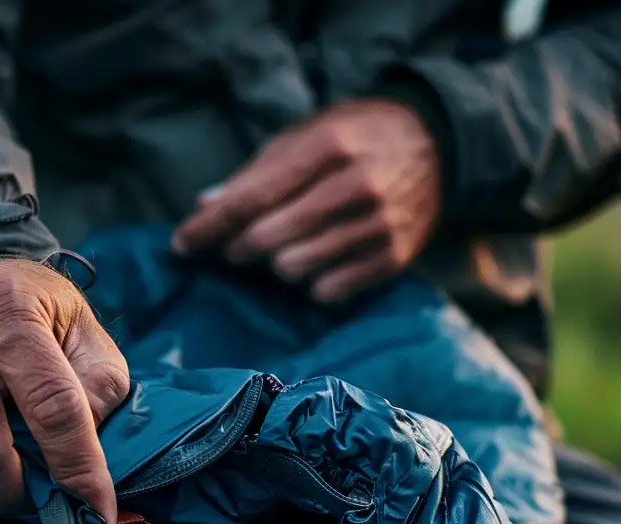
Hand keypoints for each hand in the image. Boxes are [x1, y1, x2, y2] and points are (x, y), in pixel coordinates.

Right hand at [0, 258, 129, 523]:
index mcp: (2, 305)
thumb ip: (98, 398)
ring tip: (20, 483)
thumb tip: (80, 472)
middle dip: (24, 496)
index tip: (99, 510)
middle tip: (51, 503)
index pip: (49, 406)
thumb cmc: (46, 324)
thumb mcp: (91, 343)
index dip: (79, 468)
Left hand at [171, 99, 441, 302]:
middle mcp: (355, 186)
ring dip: (276, 266)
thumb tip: (205, 207)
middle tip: (236, 249)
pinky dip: (312, 285)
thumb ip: (255, 174)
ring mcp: (377, 225)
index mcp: (327, 147)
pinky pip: (330, 290)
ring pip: (295, 269)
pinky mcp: (393, 257)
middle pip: (268, 238)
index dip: (209, 226)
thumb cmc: (357, 138)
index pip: (250, 198)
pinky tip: (315, 268)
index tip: (181, 244)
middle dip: (239, 248)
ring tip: (282, 252)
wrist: (439, 144)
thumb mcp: (306, 136)